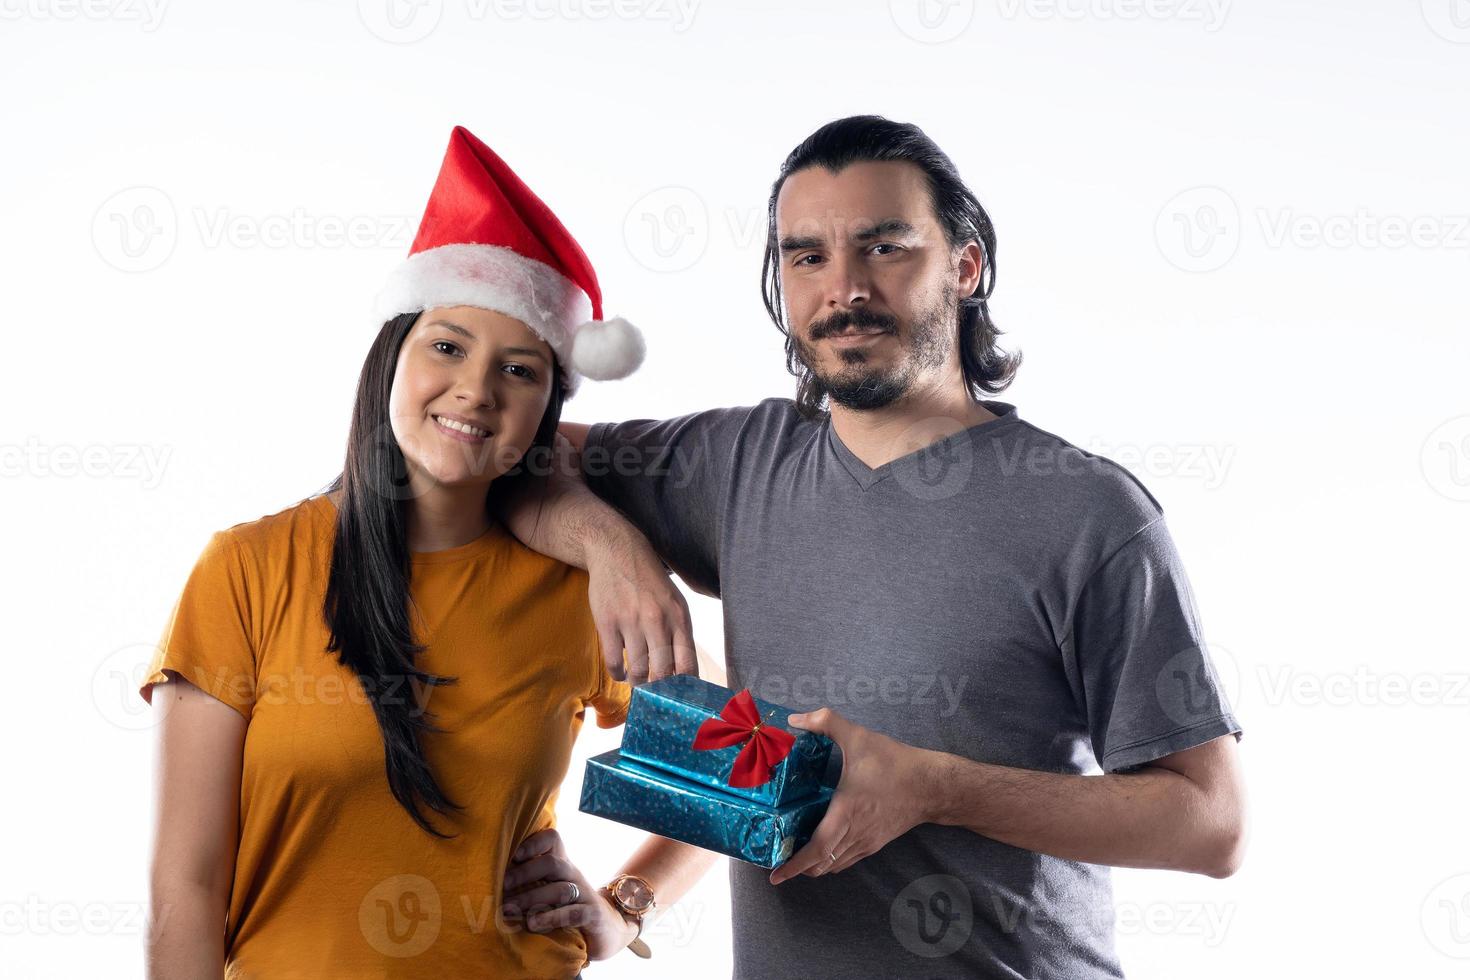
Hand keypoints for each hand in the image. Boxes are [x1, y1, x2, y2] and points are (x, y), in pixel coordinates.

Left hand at [501, 828, 638, 960]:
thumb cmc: (569, 908)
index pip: (552, 840)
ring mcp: (585, 895)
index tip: (513, 856)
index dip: (533, 843)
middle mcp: (573, 875)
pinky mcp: (592, 915)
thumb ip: (529, 882)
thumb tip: (490, 881)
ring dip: (531, 899)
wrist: (609, 929)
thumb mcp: (552, 890)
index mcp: (562, 865)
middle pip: (553, 863)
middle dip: (524, 874)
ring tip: (508, 910)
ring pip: (560, 890)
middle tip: (502, 886)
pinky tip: (533, 923)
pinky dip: (551, 918)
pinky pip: (573, 913)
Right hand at [585, 523, 695, 686]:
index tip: (679, 697)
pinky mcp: (607, 622)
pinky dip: (619, 674)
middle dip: (659, 690)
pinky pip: (614, 662)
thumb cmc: (650, 583)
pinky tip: (621, 671)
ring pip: (638, 671)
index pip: (688, 665)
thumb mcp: (675, 603)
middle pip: (662, 673)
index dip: (684, 688)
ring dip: (638, 683)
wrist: (617, 551)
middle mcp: (658, 620)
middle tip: (656, 694)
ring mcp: (631, 621)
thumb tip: (684, 674)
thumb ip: (680, 635)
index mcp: (680, 617)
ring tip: (638, 681)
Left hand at [769, 707, 935, 884]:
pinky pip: (847, 859)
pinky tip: (823, 846)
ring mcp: (866, 842)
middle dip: (797, 868)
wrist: (932, 785)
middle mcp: (855, 834)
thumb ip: (825, 721)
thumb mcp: (858, 736)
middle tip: (777, 859)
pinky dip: (830, 860)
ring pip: (834, 866)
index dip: (793, 866)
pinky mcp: (876, 843)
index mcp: (845, 813)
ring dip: (814, 865)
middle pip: (820, 866)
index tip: (774, 876)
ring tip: (795, 855)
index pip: (816, 851)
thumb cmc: (894, 763)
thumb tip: (795, 719)